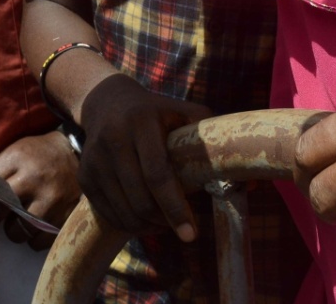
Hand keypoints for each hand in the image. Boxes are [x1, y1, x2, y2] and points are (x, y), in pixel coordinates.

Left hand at [0, 129, 80, 246]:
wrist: (78, 152)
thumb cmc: (40, 153)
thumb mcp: (16, 151)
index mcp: (17, 159)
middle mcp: (34, 179)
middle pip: (0, 210)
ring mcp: (52, 198)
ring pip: (20, 231)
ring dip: (15, 231)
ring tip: (17, 223)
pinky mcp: (67, 214)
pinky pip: (41, 240)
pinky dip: (35, 239)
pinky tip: (35, 228)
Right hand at [75, 74, 212, 240]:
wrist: (106, 102)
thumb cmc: (158, 113)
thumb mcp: (185, 114)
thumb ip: (215, 139)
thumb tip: (251, 183)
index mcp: (141, 122)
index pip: (158, 174)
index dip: (176, 207)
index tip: (191, 233)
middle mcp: (114, 139)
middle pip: (141, 199)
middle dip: (164, 222)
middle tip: (182, 228)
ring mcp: (94, 159)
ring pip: (124, 211)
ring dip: (148, 226)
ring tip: (164, 221)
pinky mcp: (84, 175)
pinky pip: (108, 214)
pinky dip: (129, 223)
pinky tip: (144, 217)